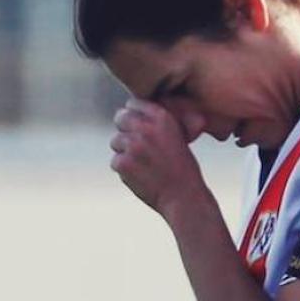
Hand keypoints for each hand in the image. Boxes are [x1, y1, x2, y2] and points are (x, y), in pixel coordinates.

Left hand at [110, 99, 209, 218]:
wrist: (184, 197)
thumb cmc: (183, 168)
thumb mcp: (179, 136)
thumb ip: (156, 124)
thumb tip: (132, 113)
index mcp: (162, 117)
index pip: (133, 104)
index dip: (134, 115)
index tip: (139, 126)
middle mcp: (146, 128)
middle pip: (120, 118)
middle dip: (125, 129)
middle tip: (136, 145)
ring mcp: (132, 145)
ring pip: (116, 141)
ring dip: (125, 152)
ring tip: (144, 165)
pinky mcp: (123, 163)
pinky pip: (115, 161)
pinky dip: (125, 170)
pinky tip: (141, 176)